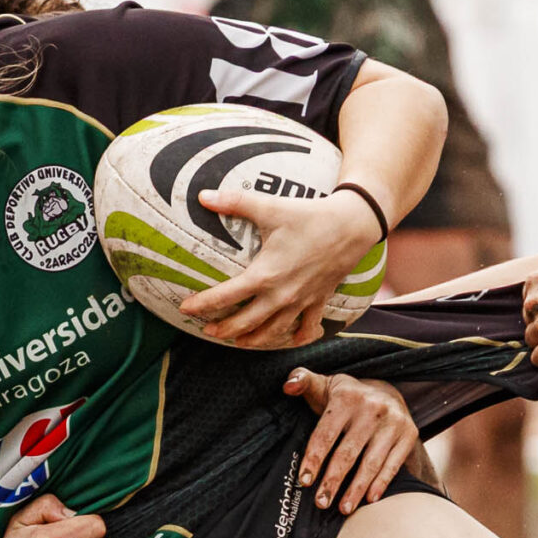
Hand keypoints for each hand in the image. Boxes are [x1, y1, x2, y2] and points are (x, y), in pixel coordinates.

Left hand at [180, 184, 383, 348]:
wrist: (352, 225)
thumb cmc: (309, 216)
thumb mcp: (269, 207)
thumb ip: (234, 202)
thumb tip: (203, 196)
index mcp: (265, 275)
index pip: (226, 296)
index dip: (203, 304)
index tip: (185, 308)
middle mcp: (282, 295)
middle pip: (246, 322)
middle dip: (224, 329)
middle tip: (208, 331)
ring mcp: (302, 301)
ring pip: (274, 331)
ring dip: (254, 339)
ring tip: (239, 342)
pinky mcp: (319, 299)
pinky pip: (307, 326)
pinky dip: (298, 336)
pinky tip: (291, 341)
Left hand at [287, 369, 417, 513]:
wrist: (387, 393)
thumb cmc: (345, 398)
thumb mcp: (323, 385)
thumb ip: (302, 381)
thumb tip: (288, 385)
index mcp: (347, 397)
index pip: (326, 434)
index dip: (314, 459)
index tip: (304, 482)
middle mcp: (373, 408)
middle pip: (348, 453)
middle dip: (332, 481)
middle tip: (321, 503)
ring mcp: (394, 422)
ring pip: (371, 462)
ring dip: (356, 489)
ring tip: (343, 509)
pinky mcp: (409, 433)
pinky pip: (393, 464)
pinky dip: (381, 483)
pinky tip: (369, 500)